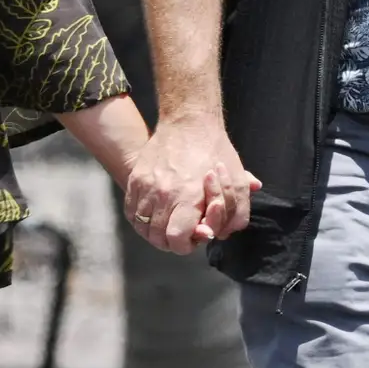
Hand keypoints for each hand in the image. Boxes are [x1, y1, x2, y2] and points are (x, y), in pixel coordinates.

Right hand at [125, 110, 257, 254]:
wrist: (188, 122)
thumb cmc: (215, 151)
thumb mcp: (237, 179)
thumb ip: (237, 211)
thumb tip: (223, 233)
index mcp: (188, 196)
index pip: (177, 239)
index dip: (186, 245)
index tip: (194, 237)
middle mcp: (163, 194)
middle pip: (158, 238)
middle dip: (172, 242)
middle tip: (183, 232)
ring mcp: (145, 187)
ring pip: (143, 228)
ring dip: (156, 233)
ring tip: (170, 225)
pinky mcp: (135, 180)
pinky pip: (131, 213)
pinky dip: (141, 220)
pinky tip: (156, 216)